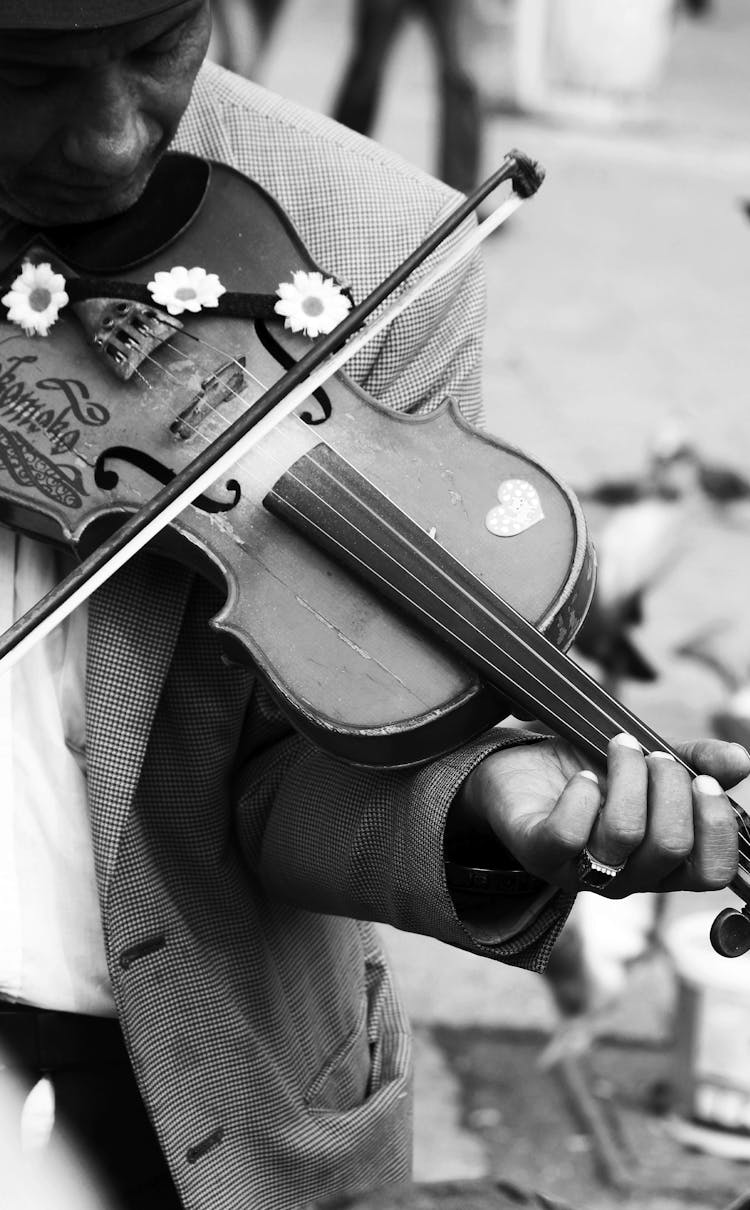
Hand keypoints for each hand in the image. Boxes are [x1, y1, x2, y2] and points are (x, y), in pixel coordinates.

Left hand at [456, 733, 749, 896]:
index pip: (711, 873)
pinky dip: (583, 796)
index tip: (703, 779)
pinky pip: (570, 834)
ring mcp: (580, 870)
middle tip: (653, 754)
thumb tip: (741, 760)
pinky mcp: (539, 852)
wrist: (517, 773)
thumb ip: (694, 763)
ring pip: (624, 835)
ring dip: (629, 778)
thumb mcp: (647, 765)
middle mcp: (625, 877)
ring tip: (620, 747)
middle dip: (670, 788)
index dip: (717, 827)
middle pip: (670, 848)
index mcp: (661, 864)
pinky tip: (583, 777)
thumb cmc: (587, 774)